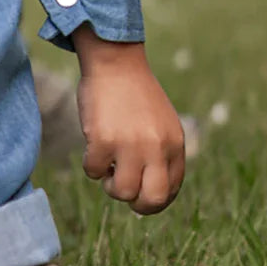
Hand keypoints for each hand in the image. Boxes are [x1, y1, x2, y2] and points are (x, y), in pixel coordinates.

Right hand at [71, 22, 185, 214]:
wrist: (116, 62)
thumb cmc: (136, 96)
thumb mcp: (161, 125)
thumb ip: (160, 155)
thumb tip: (149, 196)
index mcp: (175, 143)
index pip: (171, 190)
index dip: (153, 199)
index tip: (140, 192)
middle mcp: (157, 146)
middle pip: (152, 200)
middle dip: (136, 204)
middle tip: (124, 188)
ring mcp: (130, 144)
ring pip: (121, 192)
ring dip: (110, 184)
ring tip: (109, 164)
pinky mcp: (103, 139)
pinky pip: (94, 173)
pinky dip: (91, 164)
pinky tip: (95, 144)